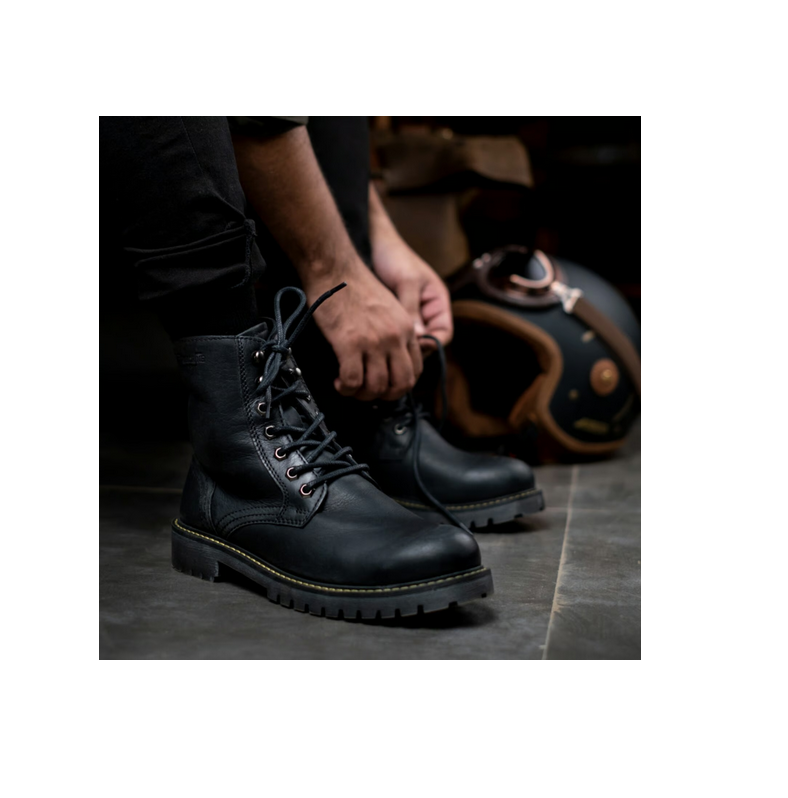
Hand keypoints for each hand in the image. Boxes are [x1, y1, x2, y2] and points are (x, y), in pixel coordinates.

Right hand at [305, 259, 422, 400]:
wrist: (334, 268)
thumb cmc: (355, 286)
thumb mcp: (389, 307)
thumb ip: (395, 332)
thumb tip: (390, 358)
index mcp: (407, 328)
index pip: (416, 370)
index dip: (400, 385)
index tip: (384, 384)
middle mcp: (395, 337)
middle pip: (401, 384)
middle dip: (385, 396)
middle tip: (368, 392)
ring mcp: (374, 342)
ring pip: (377, 387)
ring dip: (362, 394)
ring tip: (350, 387)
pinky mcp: (350, 344)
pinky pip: (353, 381)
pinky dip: (346, 388)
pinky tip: (339, 381)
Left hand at [370, 229, 452, 353]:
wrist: (376, 244)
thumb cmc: (395, 258)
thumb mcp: (406, 282)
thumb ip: (411, 309)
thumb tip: (416, 338)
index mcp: (438, 303)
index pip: (443, 334)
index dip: (432, 344)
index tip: (413, 346)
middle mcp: (426, 313)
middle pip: (426, 342)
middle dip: (413, 350)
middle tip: (394, 354)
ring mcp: (410, 315)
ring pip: (409, 341)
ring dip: (399, 347)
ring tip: (384, 350)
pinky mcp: (393, 317)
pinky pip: (396, 335)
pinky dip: (389, 341)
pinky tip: (376, 343)